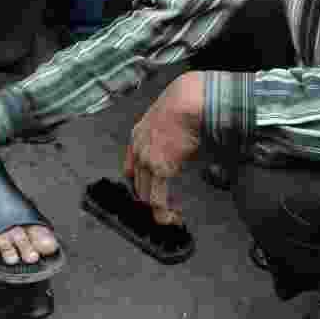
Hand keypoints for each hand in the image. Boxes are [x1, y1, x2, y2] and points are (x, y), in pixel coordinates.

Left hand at [123, 72, 202, 224]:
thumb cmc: (186, 103)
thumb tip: (183, 142)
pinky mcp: (159, 167)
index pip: (132, 167)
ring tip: (171, 217)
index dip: (142, 182)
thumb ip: (170, 131)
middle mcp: (137, 149)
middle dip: (150, 199)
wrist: (187, 100)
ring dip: (158, 209)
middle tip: (165, 209)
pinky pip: (157, 197)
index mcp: (138, 135)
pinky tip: (171, 217)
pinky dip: (163, 211)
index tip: (152, 191)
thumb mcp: (170, 116)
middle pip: (137, 183)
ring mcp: (146, 159)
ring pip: (146, 193)